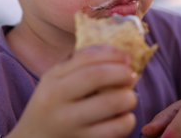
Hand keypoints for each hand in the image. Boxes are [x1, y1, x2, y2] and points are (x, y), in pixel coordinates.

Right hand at [7, 45, 137, 137]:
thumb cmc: (49, 108)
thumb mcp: (53, 82)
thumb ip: (76, 65)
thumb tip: (113, 52)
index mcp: (52, 79)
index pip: (84, 58)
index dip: (110, 54)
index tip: (126, 57)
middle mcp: (57, 99)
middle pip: (96, 76)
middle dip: (121, 72)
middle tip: (131, 75)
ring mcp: (69, 123)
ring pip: (110, 103)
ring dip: (128, 97)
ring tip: (130, 97)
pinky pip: (114, 129)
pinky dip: (127, 120)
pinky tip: (124, 117)